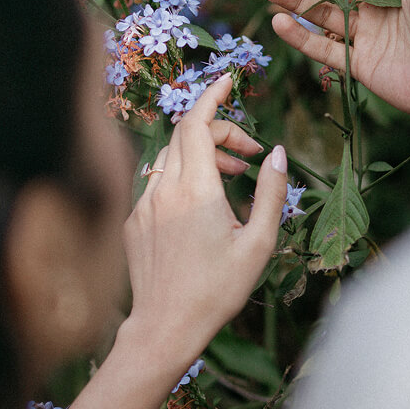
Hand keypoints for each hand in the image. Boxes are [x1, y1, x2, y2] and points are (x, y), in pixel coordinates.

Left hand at [28, 74, 288, 408]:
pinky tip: (202, 204)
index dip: (213, 96)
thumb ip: (271, 192)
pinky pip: (156, 180)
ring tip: (232, 177)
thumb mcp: (258, 243)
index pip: (197, 122)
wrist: (163, 328)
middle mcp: (163, 188)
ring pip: (170, 156)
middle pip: (185, 134)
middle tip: (249, 155)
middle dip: (219, 130)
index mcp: (195, 189)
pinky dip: (181, 175)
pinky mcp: (132, 219)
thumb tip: (277, 153)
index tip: (228, 80)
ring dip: (201, 154)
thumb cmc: (216, 290)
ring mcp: (142, 203)